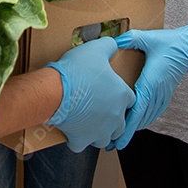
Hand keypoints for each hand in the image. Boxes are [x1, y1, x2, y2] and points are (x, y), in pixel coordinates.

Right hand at [44, 36, 135, 151]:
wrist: (57, 90)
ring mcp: (100, 131)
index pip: (130, 100)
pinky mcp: (83, 139)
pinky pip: (82, 144)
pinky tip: (73, 131)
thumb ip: (109, 46)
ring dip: (99, 132)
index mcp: (122, 95)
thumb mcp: (96, 49)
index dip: (121, 96)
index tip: (112, 93)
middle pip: (121, 124)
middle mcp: (115, 117)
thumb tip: (113, 44)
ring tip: (89, 123)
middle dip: (113, 119)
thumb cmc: (78, 70)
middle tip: (101, 111)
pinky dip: (77, 140)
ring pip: (105, 138)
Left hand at [108, 19, 187, 149]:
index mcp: (151, 82)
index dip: (127, 126)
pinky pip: (153, 113)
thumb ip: (130, 39)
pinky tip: (134, 125)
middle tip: (110, 145)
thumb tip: (113, 40)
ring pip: (147, 118)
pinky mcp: (164, 95)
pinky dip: (142, 121)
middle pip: (140, 119)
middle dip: (126, 133)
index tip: (118, 139)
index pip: (138, 109)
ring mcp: (162, 96)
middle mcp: (157, 93)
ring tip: (118, 140)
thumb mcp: (147, 38)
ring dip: (134, 129)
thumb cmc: (168, 43)